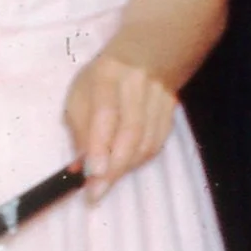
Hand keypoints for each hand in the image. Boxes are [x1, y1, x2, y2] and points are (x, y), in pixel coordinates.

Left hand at [63, 52, 177, 199]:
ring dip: (125, 167)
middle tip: (97, 192)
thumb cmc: (101, 81)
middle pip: (131, 132)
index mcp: (107, 75)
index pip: (105, 113)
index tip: (93, 174)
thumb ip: (79, 129)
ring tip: (107, 181)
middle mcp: (137, 85)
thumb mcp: (79, 95)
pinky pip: (157, 144)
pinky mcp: (171, 112)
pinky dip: (139, 161)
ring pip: (146, 142)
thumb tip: (81, 166)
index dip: (100, 145)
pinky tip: (125, 166)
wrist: (144, 58)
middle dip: (113, 167)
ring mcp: (159, 98)